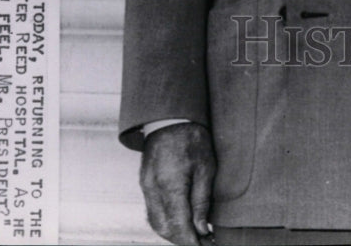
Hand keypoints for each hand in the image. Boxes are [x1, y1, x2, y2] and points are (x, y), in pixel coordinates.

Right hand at [140, 122, 215, 244]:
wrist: (170, 117)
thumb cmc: (192, 139)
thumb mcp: (206, 168)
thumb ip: (201, 201)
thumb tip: (201, 230)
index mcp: (170, 185)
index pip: (178, 226)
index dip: (191, 242)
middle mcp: (153, 189)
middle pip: (164, 228)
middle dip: (182, 240)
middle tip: (202, 242)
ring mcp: (146, 186)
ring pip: (156, 222)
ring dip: (173, 233)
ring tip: (193, 235)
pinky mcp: (144, 183)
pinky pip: (152, 211)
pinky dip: (165, 222)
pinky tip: (179, 222)